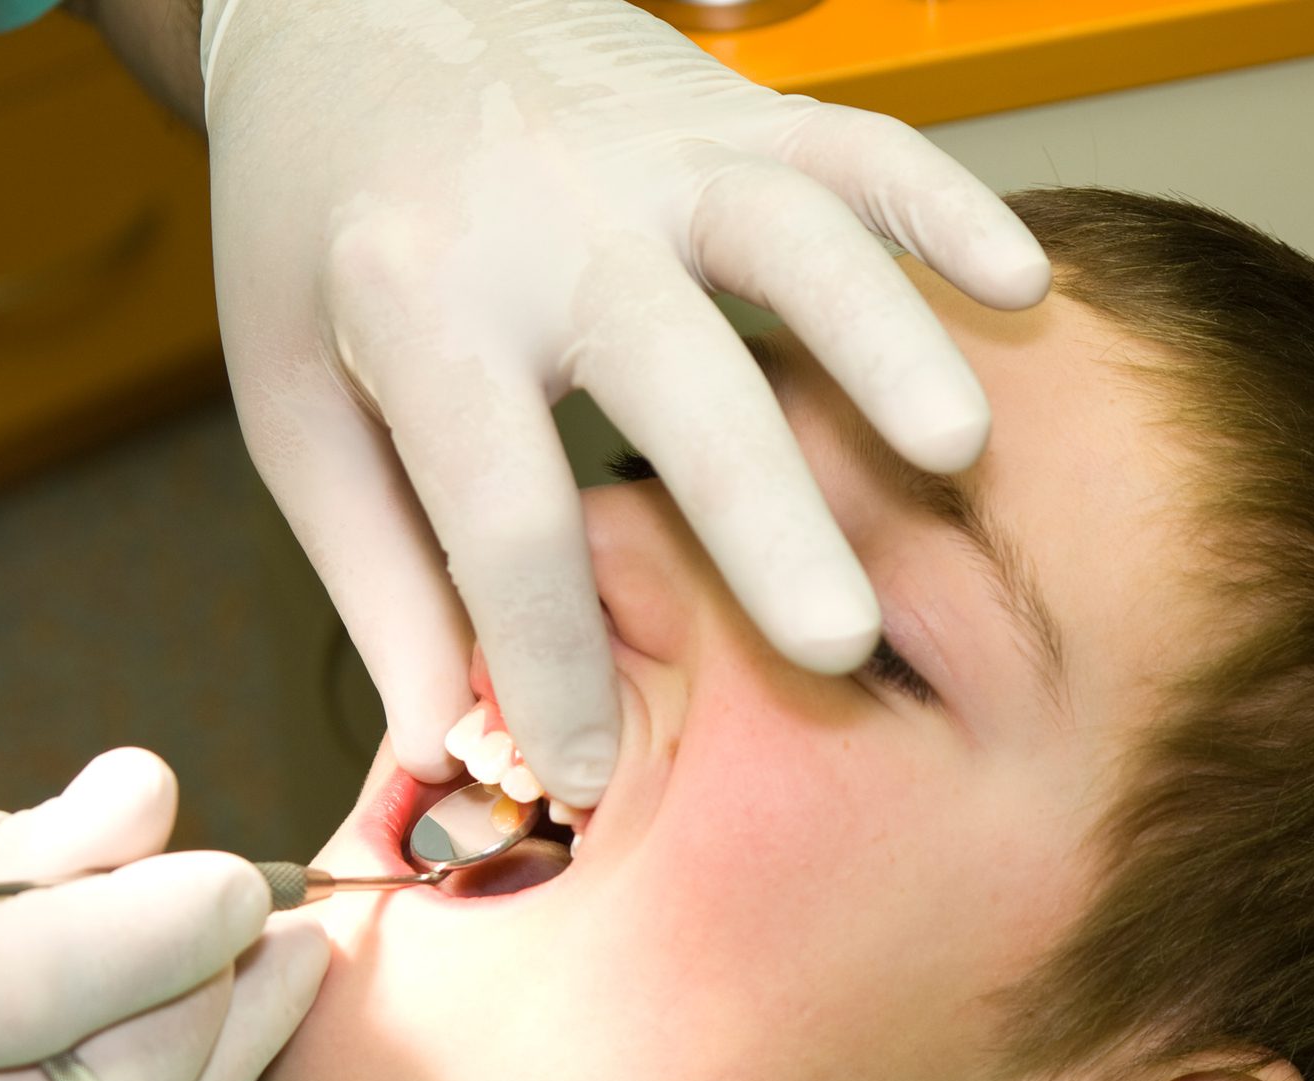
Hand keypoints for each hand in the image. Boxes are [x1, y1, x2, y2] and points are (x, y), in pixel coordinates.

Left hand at [200, 0, 1048, 805]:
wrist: (352, 2)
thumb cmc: (319, 224)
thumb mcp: (294, 397)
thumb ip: (377, 565)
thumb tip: (443, 730)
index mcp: (417, 301)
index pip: (501, 509)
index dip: (545, 656)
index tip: (581, 770)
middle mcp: (547, 219)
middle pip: (674, 377)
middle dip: (761, 518)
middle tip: (837, 647)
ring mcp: (653, 150)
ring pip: (794, 237)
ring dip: (885, 340)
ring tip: (956, 451)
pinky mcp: (731, 110)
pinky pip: (857, 144)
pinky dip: (942, 204)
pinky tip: (1019, 282)